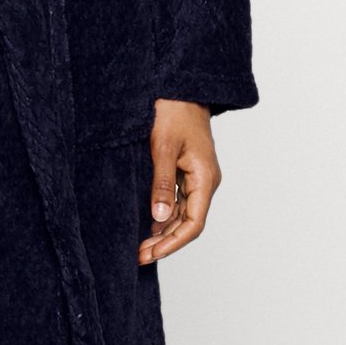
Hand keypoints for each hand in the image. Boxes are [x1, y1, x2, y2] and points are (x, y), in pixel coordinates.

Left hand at [138, 99, 219, 264]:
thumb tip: (160, 217)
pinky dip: (164, 217)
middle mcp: (205, 182)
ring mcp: (196, 178)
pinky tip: (148, 226)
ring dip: (164, 232)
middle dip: (166, 242)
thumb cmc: (173, 112)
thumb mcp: (162, 148)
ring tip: (140, 247)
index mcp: (205, 178)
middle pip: (189, 223)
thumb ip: (161, 184)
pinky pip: (178, 202)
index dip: (173, 243)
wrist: (180, 89)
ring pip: (183, 215)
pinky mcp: (186, 173)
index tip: (152, 254)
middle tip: (140, 256)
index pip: (194, 223)